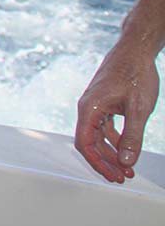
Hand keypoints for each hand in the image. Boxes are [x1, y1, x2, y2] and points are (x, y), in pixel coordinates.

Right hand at [75, 42, 159, 182]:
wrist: (135, 49)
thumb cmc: (136, 74)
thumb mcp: (139, 109)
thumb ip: (132, 137)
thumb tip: (126, 161)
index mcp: (90, 108)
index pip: (85, 143)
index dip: (98, 163)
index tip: (113, 175)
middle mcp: (87, 107)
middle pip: (90, 142)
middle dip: (107, 161)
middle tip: (123, 176)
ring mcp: (94, 104)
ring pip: (98, 135)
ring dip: (112, 152)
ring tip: (128, 166)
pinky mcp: (103, 102)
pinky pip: (104, 126)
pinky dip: (115, 139)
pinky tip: (127, 148)